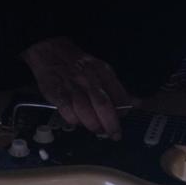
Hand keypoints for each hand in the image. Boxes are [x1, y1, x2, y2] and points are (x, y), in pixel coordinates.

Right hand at [20, 36, 138, 139]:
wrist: (50, 50)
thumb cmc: (78, 63)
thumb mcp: (101, 69)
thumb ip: (116, 88)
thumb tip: (135, 103)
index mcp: (102, 71)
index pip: (118, 94)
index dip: (123, 111)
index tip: (124, 119)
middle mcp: (88, 77)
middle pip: (102, 104)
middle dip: (110, 123)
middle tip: (114, 134)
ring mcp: (71, 85)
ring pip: (85, 109)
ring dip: (93, 124)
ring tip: (98, 130)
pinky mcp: (55, 92)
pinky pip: (67, 110)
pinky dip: (74, 120)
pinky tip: (79, 122)